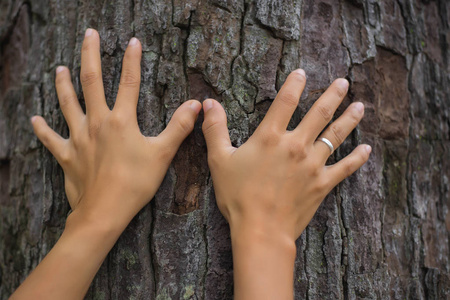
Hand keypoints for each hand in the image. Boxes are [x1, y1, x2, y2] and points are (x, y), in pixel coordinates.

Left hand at [12, 28, 200, 299]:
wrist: (105, 211)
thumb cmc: (135, 183)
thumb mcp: (162, 154)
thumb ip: (179, 127)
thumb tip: (196, 105)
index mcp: (121, 121)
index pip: (128, 83)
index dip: (132, 61)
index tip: (133, 42)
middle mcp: (96, 123)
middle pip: (90, 82)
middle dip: (89, 56)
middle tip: (89, 35)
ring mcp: (78, 138)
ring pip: (67, 104)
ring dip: (62, 85)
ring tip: (58, 69)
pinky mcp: (67, 155)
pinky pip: (51, 139)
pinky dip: (42, 129)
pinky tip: (36, 119)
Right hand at [202, 69, 370, 298]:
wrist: (261, 230)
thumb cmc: (237, 196)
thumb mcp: (219, 160)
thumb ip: (215, 129)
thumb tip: (207, 103)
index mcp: (271, 137)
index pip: (285, 101)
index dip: (295, 84)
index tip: (302, 72)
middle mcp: (296, 146)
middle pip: (319, 113)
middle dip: (333, 95)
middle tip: (344, 82)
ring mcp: (312, 165)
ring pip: (336, 136)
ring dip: (349, 119)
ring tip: (360, 106)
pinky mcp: (322, 184)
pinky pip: (345, 168)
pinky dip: (357, 158)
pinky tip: (367, 149)